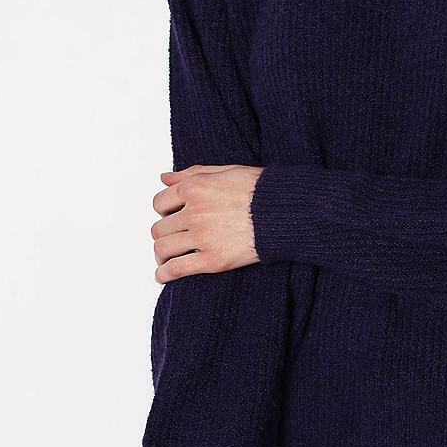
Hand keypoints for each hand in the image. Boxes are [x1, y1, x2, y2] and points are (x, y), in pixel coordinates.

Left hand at [152, 164, 263, 282]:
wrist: (286, 211)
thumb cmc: (262, 190)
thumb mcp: (225, 171)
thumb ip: (192, 173)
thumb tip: (165, 178)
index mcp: (195, 188)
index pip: (160, 203)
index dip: (165, 211)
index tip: (172, 217)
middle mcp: (194, 212)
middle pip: (160, 228)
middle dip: (165, 233)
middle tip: (174, 237)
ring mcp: (202, 237)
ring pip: (163, 248)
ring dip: (162, 253)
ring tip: (167, 256)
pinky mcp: (212, 260)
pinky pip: (176, 269)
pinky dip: (164, 274)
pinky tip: (164, 275)